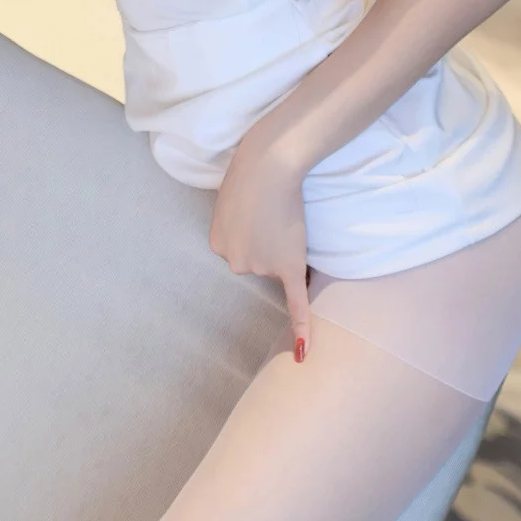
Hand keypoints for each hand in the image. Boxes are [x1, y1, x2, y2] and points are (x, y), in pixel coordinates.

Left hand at [209, 137, 312, 361]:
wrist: (270, 167)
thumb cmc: (250, 174)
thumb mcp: (230, 200)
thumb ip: (237, 224)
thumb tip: (255, 236)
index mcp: (217, 246)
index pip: (239, 249)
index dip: (252, 229)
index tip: (255, 212)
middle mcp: (235, 262)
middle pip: (257, 260)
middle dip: (266, 240)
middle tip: (269, 211)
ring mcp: (260, 267)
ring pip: (277, 265)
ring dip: (283, 247)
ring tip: (281, 215)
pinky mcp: (286, 267)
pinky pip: (294, 302)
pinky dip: (300, 327)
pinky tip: (303, 353)